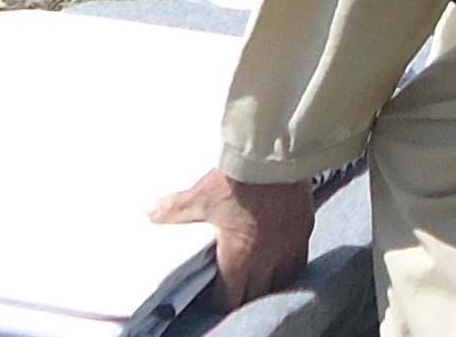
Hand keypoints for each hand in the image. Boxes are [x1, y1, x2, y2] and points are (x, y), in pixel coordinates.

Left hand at [150, 169, 315, 307]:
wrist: (276, 155)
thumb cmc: (239, 180)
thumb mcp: (200, 195)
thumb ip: (175, 210)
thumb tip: (150, 213)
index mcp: (240, 258)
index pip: (230, 297)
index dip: (220, 300)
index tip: (215, 296)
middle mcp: (267, 258)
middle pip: (258, 293)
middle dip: (247, 294)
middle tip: (237, 289)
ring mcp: (290, 242)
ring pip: (285, 277)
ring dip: (273, 280)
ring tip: (264, 277)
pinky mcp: (305, 224)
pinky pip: (301, 253)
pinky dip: (292, 257)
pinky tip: (286, 249)